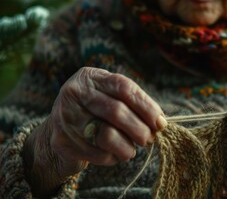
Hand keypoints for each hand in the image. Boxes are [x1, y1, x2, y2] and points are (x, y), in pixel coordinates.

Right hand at [24, 67, 165, 195]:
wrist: (58, 129)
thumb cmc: (94, 111)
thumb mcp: (109, 96)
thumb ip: (133, 104)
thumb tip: (160, 122)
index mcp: (90, 77)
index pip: (124, 88)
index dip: (146, 106)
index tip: (160, 122)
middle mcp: (74, 93)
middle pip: (116, 111)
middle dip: (139, 129)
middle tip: (149, 139)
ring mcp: (66, 117)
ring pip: (107, 135)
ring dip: (127, 147)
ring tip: (132, 149)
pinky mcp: (62, 141)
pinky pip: (97, 154)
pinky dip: (113, 158)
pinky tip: (115, 155)